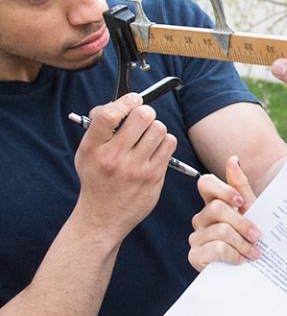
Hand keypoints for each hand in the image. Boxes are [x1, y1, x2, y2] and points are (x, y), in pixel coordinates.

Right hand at [73, 92, 176, 239]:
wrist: (103, 216)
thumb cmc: (97, 177)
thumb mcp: (87, 152)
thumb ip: (100, 127)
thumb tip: (122, 100)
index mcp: (93, 148)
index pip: (107, 115)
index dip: (124, 101)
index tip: (133, 99)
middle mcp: (113, 158)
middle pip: (142, 116)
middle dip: (145, 112)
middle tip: (142, 118)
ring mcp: (135, 168)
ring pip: (159, 128)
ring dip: (156, 128)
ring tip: (148, 137)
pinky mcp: (153, 176)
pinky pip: (169, 143)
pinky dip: (165, 141)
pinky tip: (155, 149)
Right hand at [188, 156, 260, 270]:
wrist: (251, 268)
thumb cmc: (250, 236)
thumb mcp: (251, 211)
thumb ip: (241, 186)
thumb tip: (234, 159)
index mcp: (213, 203)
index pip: (206, 183)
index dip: (223, 189)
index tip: (241, 202)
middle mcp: (201, 218)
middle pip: (217, 209)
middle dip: (243, 223)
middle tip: (257, 236)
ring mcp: (195, 237)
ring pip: (220, 231)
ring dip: (243, 243)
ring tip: (254, 252)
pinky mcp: (194, 256)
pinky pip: (216, 249)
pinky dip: (234, 255)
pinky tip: (241, 260)